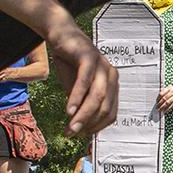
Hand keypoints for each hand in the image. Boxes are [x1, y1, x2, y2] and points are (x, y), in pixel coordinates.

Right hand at [46, 19, 117, 134]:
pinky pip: (85, 82)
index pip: (110, 113)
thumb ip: (81, 106)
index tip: (81, 136)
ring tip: (71, 128)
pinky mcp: (90, 57)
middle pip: (105, 108)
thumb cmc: (70, 64)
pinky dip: (77, 98)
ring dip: (83, 116)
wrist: (60, 36)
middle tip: (71, 134)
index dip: (96, 127)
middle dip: (88, 125)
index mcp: (112, 85)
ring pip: (97, 97)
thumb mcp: (76, 89)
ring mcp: (103, 65)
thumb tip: (79, 130)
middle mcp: (112, 75)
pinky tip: (69, 110)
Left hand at [156, 83, 172, 112]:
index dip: (158, 98)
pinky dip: (167, 109)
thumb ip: (165, 91)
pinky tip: (165, 110)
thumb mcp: (171, 88)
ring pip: (167, 103)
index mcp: (169, 88)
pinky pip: (171, 105)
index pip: (162, 93)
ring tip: (160, 110)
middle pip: (164, 98)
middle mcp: (172, 92)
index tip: (156, 101)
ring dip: (162, 107)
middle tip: (157, 107)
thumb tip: (159, 98)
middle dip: (159, 103)